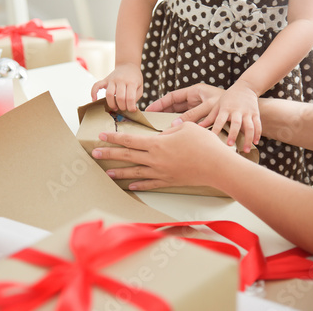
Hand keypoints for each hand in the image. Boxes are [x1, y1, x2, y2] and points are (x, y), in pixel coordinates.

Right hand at [90, 63, 142, 111]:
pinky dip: (93, 92)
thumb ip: (136, 97)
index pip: (130, 98)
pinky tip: (94, 99)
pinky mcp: (105, 80)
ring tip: (115, 107)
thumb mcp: (140, 87)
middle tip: (123, 109)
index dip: (130, 107)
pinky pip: (96, 85)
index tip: (131, 110)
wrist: (128, 65)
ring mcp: (112, 79)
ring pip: (109, 94)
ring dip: (111, 104)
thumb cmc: (135, 78)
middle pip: (119, 97)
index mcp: (131, 82)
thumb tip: (130, 108)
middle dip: (122, 107)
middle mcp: (121, 80)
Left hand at [91, 122, 238, 190]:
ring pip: (135, 172)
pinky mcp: (169, 181)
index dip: (115, 137)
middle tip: (95, 153)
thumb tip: (166, 131)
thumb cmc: (204, 144)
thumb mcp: (187, 128)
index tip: (102, 135)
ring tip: (108, 172)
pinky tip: (130, 185)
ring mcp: (161, 172)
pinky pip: (150, 183)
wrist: (217, 166)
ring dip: (120, 172)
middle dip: (110, 154)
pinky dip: (139, 184)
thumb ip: (172, 129)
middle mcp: (155, 159)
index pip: (130, 139)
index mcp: (157, 144)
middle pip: (127, 155)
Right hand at [145, 83, 223, 125]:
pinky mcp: (202, 117)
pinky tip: (174, 132)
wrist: (245, 110)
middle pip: (173, 106)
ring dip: (170, 120)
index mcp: (194, 91)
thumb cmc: (228, 104)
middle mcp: (194, 99)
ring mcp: (197, 108)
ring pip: (179, 114)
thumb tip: (174, 124)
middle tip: (151, 120)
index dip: (160, 103)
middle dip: (162, 112)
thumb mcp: (208, 107)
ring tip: (159, 127)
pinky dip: (180, 126)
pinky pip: (187, 121)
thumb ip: (192, 115)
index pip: (172, 97)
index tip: (149, 109)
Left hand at [200, 81, 260, 152]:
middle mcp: (237, 111)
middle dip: (233, 134)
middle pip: (236, 123)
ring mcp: (247, 112)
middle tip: (230, 145)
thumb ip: (210, 117)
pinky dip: (258, 134)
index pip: (220, 120)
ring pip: (249, 126)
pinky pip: (258, 124)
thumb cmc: (228, 98)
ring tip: (246, 150)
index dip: (216, 128)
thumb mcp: (217, 105)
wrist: (246, 87)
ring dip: (248, 138)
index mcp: (225, 109)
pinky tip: (256, 142)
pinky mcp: (255, 113)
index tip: (213, 138)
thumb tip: (198, 127)